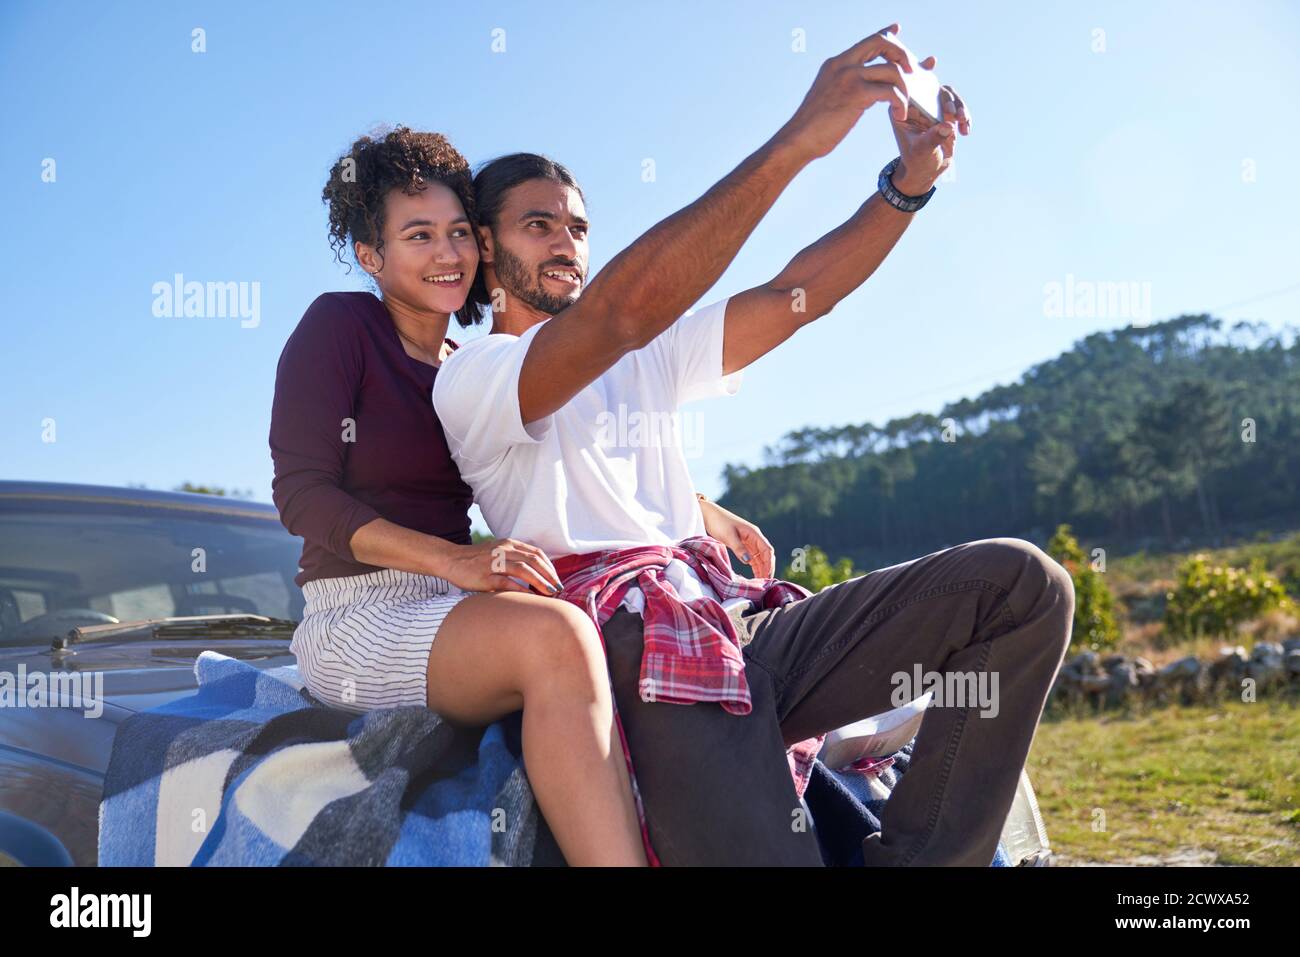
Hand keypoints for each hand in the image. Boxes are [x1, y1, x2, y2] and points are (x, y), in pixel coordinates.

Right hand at [439, 538, 562, 594]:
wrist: (451, 560)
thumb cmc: (477, 560)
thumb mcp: (498, 552)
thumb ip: (516, 558)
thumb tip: (538, 574)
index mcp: (509, 544)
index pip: (537, 553)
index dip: (550, 567)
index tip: (557, 579)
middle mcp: (503, 550)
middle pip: (534, 561)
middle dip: (549, 575)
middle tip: (558, 589)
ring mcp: (494, 562)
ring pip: (524, 570)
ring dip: (540, 582)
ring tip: (550, 593)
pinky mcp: (485, 576)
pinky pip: (507, 583)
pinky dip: (521, 590)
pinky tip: (530, 597)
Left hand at [699, 497, 775, 578]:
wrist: (709, 515)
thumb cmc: (720, 523)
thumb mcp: (729, 536)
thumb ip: (739, 548)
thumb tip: (748, 561)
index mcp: (754, 534)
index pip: (767, 550)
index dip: (769, 563)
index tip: (767, 575)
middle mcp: (754, 538)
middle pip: (765, 555)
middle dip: (767, 568)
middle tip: (765, 582)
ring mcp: (749, 541)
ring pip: (759, 557)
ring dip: (761, 568)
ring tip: (760, 581)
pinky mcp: (742, 544)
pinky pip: (752, 557)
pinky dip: (754, 566)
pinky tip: (754, 574)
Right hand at [774, 22, 914, 162]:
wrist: (799, 139)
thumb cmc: (814, 126)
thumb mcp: (829, 96)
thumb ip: (846, 85)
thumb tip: (864, 89)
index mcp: (836, 64)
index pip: (867, 41)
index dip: (886, 34)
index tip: (897, 30)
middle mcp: (843, 64)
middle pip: (881, 42)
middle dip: (902, 54)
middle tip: (910, 72)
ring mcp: (849, 77)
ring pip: (892, 69)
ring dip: (904, 88)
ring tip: (903, 105)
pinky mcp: (856, 94)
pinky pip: (890, 91)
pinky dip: (900, 103)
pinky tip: (898, 115)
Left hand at [889, 61, 970, 194]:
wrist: (927, 171)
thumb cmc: (918, 162)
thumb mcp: (922, 151)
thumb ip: (933, 138)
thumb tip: (947, 126)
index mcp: (902, 110)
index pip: (910, 87)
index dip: (921, 73)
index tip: (932, 63)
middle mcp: (917, 105)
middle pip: (934, 89)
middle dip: (948, 100)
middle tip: (954, 116)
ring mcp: (932, 108)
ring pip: (949, 96)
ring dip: (959, 108)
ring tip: (962, 123)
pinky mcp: (945, 114)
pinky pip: (958, 106)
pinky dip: (965, 117)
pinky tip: (966, 130)